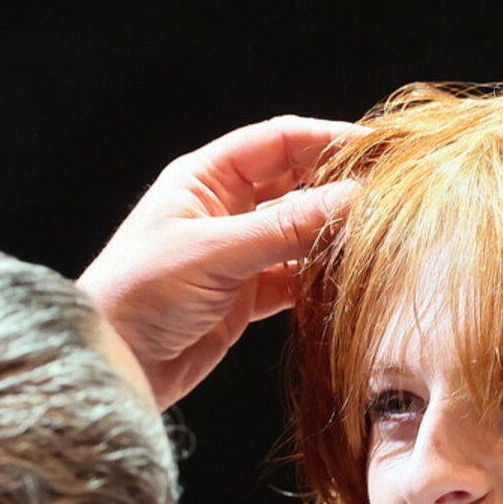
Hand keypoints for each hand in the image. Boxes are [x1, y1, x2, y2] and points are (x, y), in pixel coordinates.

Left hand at [78, 116, 362, 407]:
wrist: (111, 364)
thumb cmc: (140, 293)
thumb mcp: (215, 253)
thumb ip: (286, 228)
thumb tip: (354, 199)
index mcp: (205, 178)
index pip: (279, 142)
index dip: (328, 139)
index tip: (379, 149)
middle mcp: (223, 209)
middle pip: (296, 183)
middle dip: (340, 186)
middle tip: (391, 194)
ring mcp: (237, 253)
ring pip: (300, 233)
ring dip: (334, 236)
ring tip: (379, 239)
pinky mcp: (245, 295)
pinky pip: (295, 278)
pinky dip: (320, 280)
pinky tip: (348, 282)